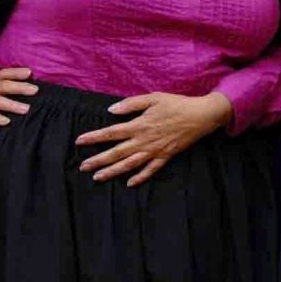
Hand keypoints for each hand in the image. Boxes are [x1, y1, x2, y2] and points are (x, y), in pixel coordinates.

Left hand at [76, 92, 232, 185]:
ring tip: (98, 177)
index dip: (94, 138)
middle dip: (98, 160)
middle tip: (82, 167)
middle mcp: (144, 141)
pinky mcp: (166, 156)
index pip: (111, 133)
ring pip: (129, 164)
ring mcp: (155, 150)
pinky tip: (129, 183)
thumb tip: (111, 111)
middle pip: (116, 153)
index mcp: (139, 125)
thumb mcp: (153, 98)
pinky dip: (140, 177)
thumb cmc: (177, 104)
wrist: (201, 115)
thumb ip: (131, 104)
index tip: (79, 142)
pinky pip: (151, 170)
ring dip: (112, 171)